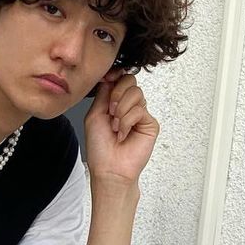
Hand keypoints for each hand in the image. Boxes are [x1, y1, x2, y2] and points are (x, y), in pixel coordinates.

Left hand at [83, 67, 159, 185]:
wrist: (109, 169)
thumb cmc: (100, 148)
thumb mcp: (95, 114)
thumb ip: (103, 93)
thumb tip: (111, 75)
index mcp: (114, 103)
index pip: (119, 79)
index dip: (115, 75)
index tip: (108, 77)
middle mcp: (128, 107)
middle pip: (130, 81)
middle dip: (118, 93)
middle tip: (111, 111)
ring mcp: (140, 115)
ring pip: (136, 93)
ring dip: (121, 110)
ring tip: (115, 127)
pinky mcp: (150, 123)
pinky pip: (140, 110)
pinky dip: (127, 121)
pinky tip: (123, 134)